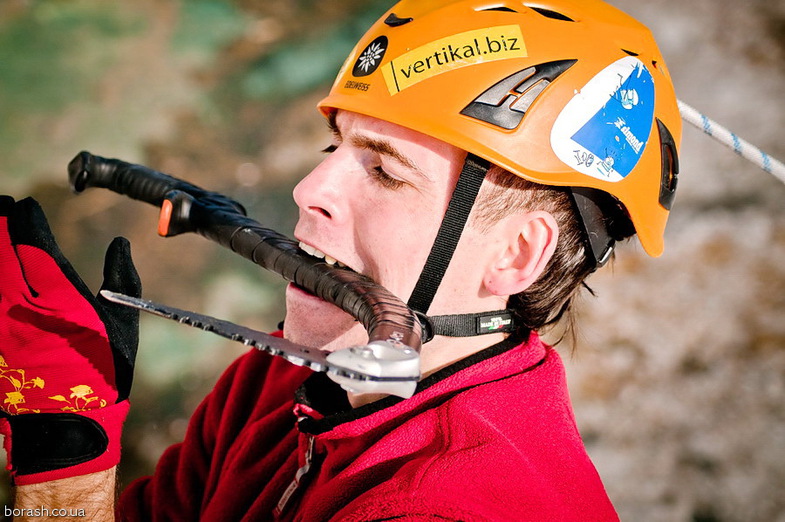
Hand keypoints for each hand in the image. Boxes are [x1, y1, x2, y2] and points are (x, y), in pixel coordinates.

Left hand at [0, 196, 140, 484]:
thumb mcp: (123, 328)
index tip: (25, 205)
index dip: (26, 221)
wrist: (68, 425)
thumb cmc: (102, 375)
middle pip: (0, 255)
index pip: (34, 247)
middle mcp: (24, 309)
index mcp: (61, 301)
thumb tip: (121, 244)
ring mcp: (1, 327)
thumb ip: (122, 281)